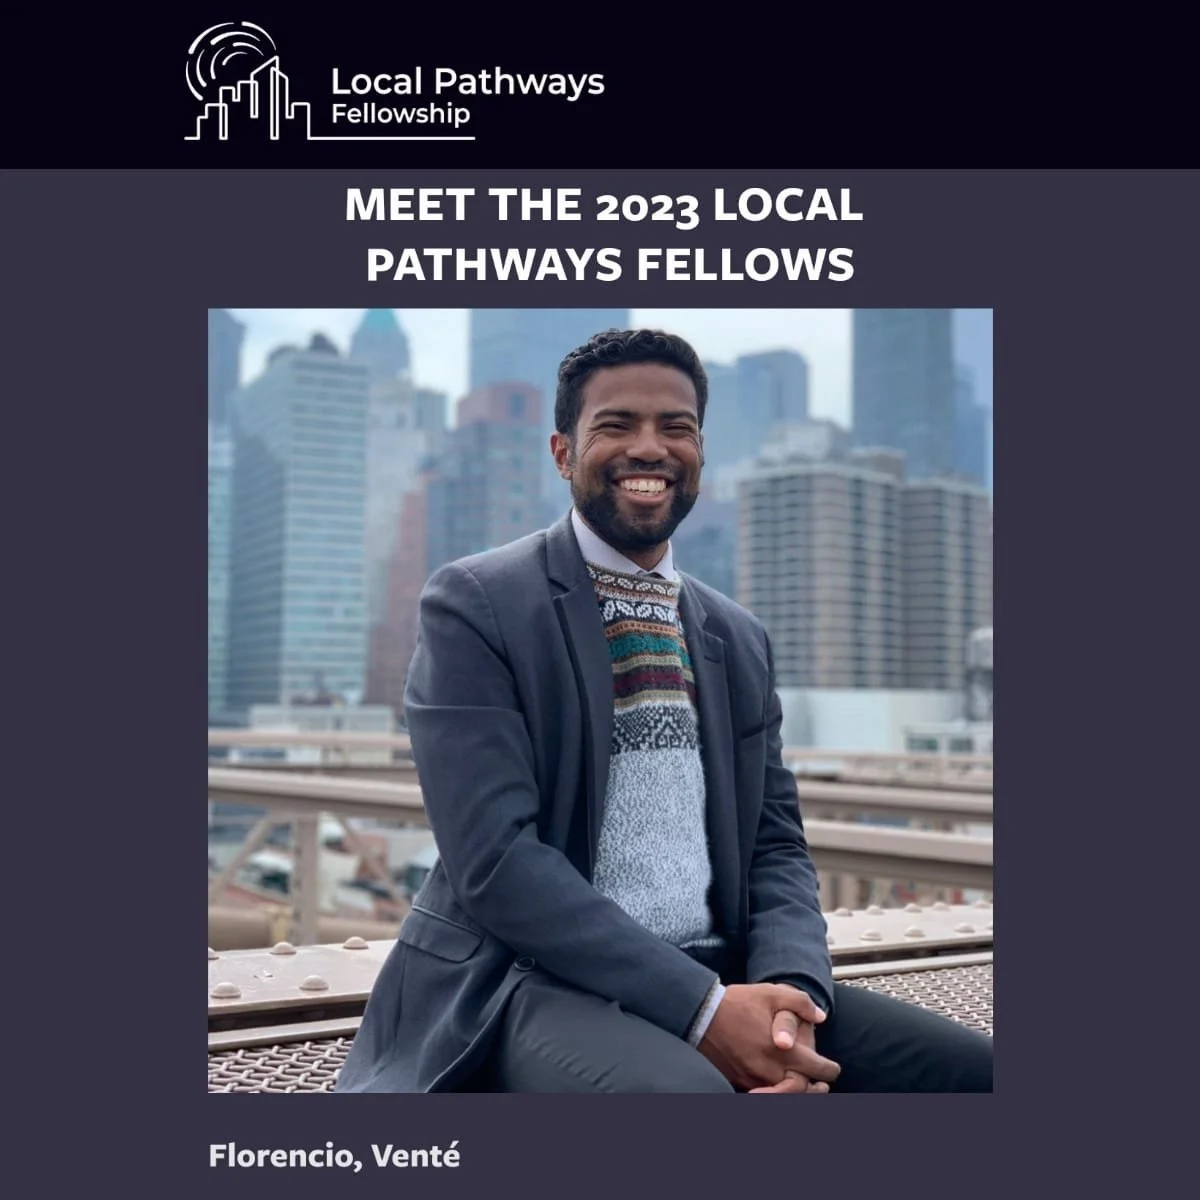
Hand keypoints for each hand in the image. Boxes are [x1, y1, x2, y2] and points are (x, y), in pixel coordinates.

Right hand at [697, 984, 840, 1091]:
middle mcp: (770, 1069)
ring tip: (804, 1086)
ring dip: (796, 1091)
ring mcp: (753, 1078)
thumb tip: (820, 1016)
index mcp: (783, 1050)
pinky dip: (775, 1092)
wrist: (701, 1014)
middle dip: (816, 1089)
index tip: (833, 1068)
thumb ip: (800, 1003)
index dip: (829, 1069)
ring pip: (783, 1094)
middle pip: (802, 1090)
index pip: (816, 1069)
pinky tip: (778, 1085)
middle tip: (823, 1086)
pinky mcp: (739, 1080)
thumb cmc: (737, 1003)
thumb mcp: (771, 993)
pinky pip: (763, 1092)